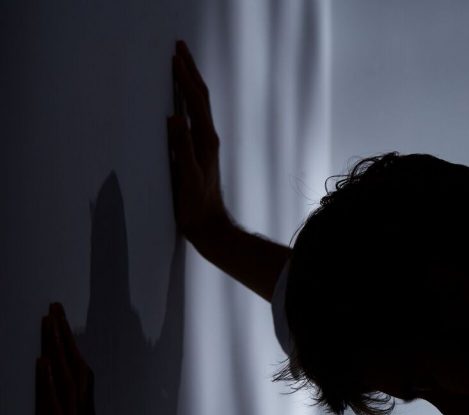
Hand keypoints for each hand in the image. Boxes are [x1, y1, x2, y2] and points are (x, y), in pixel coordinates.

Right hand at [167, 40, 228, 249]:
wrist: (209, 226)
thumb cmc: (196, 205)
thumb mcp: (187, 176)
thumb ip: (181, 148)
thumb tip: (174, 117)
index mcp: (205, 141)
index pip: (196, 101)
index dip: (186, 77)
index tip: (175, 56)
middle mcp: (208, 139)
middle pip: (201, 98)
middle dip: (190, 72)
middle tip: (179, 48)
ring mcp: (204, 145)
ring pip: (198, 106)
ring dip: (190, 83)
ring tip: (180, 65)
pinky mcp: (198, 152)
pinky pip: (194, 118)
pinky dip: (187, 101)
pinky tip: (180, 100)